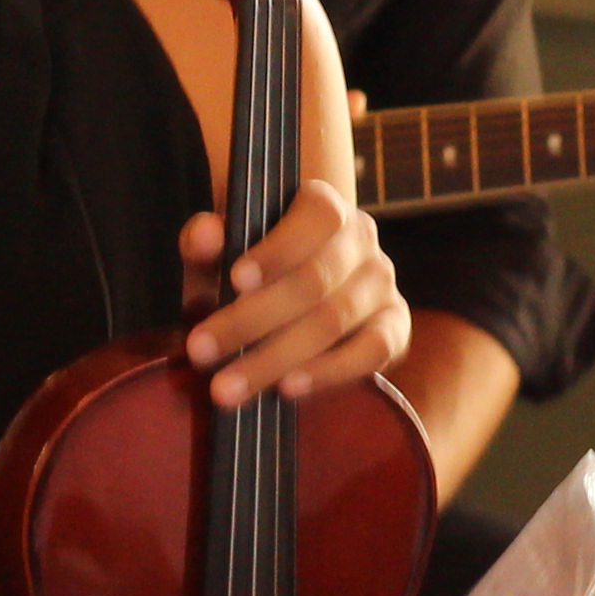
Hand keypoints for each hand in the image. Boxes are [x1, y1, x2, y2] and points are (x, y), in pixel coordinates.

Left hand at [181, 172, 407, 411]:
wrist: (286, 305)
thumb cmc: (246, 275)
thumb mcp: (218, 258)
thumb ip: (205, 244)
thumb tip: (206, 234)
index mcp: (324, 207)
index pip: (317, 215)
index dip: (279, 249)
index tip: (235, 280)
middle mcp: (362, 239)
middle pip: (315, 279)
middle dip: (251, 320)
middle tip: (200, 351)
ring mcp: (382, 284)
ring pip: (333, 321)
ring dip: (275, 357)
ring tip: (226, 387)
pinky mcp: (394, 328)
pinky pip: (372, 352)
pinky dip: (328, 372)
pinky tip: (287, 388)